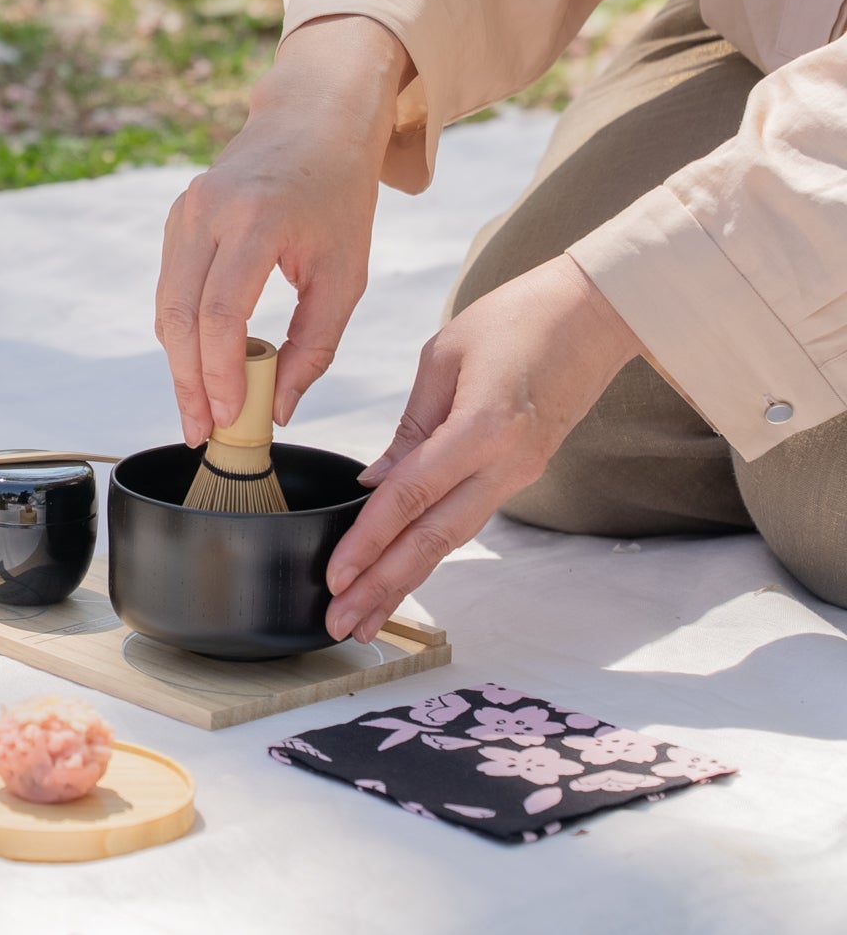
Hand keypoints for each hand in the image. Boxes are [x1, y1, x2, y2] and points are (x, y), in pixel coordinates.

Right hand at [155, 15, 412, 444]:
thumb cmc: (338, 195)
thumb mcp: (345, 273)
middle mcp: (208, 211)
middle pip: (180, 317)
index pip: (220, 313)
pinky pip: (170, 291)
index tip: (230, 418)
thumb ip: (315, 345)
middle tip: (201, 431)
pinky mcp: (177, 219)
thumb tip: (281, 407)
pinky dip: (182, 335)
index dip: (219, 373)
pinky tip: (200, 367)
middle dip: (188, 383)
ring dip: (180, 365)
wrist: (314, 119)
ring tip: (199, 410)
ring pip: (166, 308)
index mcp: (257, 219)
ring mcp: (185, 212)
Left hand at [323, 255, 642, 641]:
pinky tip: (400, 573)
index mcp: (482, 427)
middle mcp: (505, 463)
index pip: (411, 496)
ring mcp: (519, 473)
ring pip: (451, 540)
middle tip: (341, 623)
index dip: (369, 541)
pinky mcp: (523, 473)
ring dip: (405, 581)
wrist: (599, 312)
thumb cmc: (521, 317)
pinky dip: (430, 551)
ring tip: (364, 617)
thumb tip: (375, 483)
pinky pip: (467, 520)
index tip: (335, 577)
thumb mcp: (445, 356)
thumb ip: (411, 428)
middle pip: (433, 539)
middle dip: (383, 586)